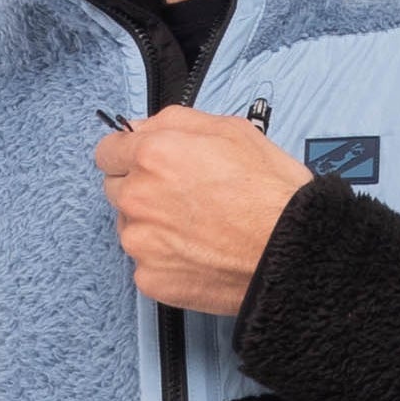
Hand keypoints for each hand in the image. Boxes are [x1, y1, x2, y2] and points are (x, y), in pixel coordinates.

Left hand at [93, 106, 312, 313]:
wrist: (292, 252)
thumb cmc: (271, 194)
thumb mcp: (231, 130)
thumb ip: (175, 121)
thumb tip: (144, 126)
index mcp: (153, 155)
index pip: (107, 151)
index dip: (129, 155)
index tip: (143, 164)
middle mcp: (138, 197)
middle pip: (115, 189)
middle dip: (140, 189)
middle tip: (182, 197)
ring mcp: (140, 241)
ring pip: (130, 228)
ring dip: (152, 226)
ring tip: (198, 228)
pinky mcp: (150, 278)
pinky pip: (145, 264)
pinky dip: (165, 260)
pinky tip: (198, 253)